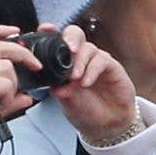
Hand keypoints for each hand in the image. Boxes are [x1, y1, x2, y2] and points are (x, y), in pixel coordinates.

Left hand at [47, 24, 138, 141]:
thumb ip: (61, 92)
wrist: (106, 124)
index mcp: (65, 62)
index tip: (44, 30)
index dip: (50, 33)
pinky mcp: (111, 66)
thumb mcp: (67, 103)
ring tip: (74, 78)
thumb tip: (55, 88)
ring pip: (88, 48)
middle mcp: (81, 57)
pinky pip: (101, 61)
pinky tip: (86, 83)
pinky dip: (92, 70)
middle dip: (69, 39)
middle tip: (68, 51)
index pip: (57, 41)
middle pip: (75, 34)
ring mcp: (96, 60)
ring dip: (80, 62)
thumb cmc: (84, 109)